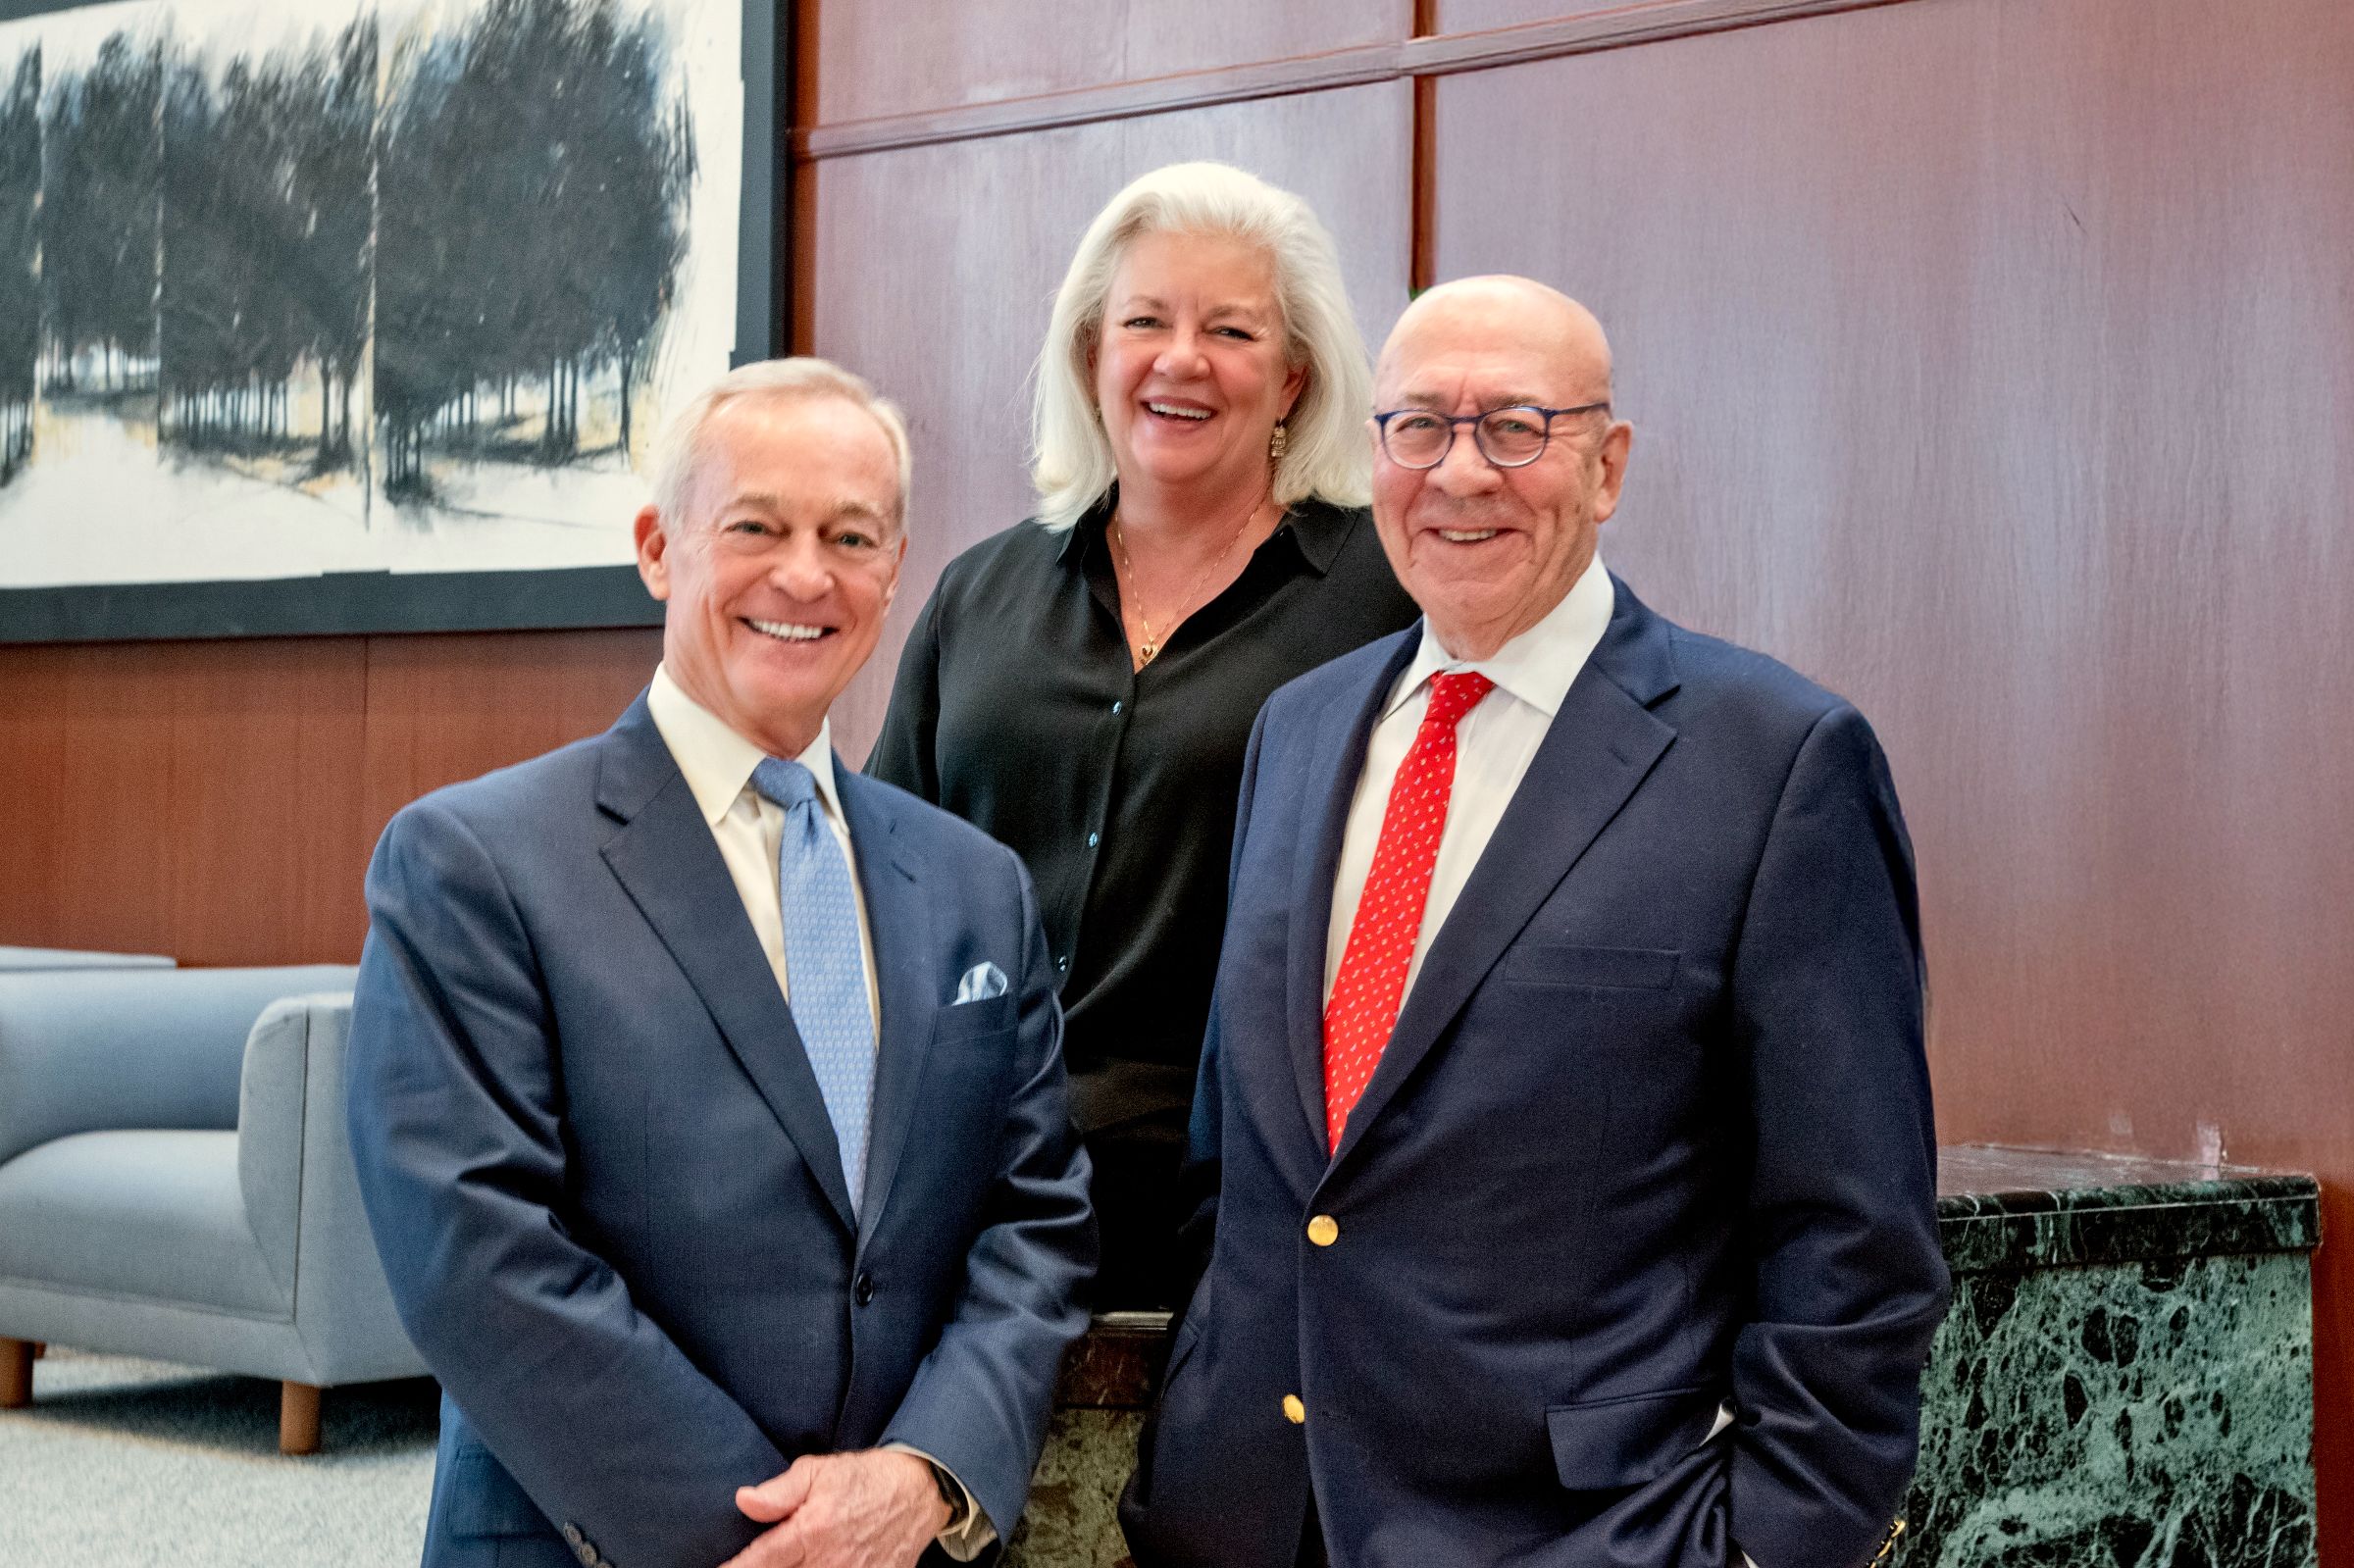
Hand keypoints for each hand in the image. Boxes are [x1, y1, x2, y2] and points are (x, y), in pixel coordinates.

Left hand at [718, 1449, 951, 1567]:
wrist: (920, 1490)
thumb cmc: (865, 1478)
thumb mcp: (819, 1471)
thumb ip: (780, 1490)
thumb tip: (743, 1500)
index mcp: (811, 1531)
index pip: (760, 1561)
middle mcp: (829, 1561)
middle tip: (757, 1562)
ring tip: (799, 1560)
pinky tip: (824, 1566)